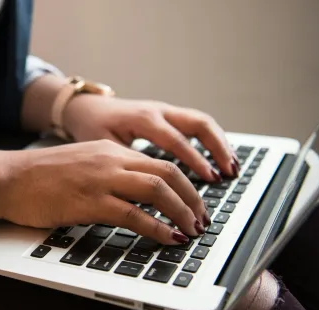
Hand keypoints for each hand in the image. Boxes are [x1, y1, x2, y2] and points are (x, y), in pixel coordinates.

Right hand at [3, 140, 208, 244]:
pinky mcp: (89, 201)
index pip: (161, 163)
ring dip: (182, 211)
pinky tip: (169, 238)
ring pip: (157, 190)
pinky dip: (157, 228)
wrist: (9, 178)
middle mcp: (111, 160)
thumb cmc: (42, 175)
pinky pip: (133, 214)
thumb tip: (138, 194)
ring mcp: (101, 179)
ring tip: (193, 229)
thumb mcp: (84, 163)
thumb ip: (112, 172)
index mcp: (111, 150)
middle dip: (193, 198)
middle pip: (168, 173)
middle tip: (202, 218)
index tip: (195, 202)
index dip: (185, 184)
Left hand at [63, 95, 239, 181]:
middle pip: (199, 123)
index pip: (176, 140)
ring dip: (219, 143)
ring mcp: (165, 110)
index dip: (195, 160)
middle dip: (218, 148)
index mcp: (143, 119)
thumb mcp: (105, 147)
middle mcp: (158, 111)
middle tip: (230, 172)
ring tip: (232, 167)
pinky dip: (211, 140)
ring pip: (201, 122)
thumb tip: (150, 191)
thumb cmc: (93, 128)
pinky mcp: (167, 115)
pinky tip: (218, 157)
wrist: (86, 108)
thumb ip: (128, 165)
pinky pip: (195, 124)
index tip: (210, 178)